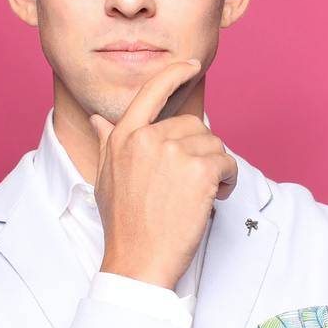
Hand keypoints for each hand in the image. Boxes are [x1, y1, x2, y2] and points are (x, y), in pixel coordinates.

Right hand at [88, 58, 237, 290]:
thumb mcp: (105, 178)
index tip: (191, 66)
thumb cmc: (124, 225)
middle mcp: (147, 138)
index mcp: (124, 136)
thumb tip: (98, 119)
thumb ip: (107, 143)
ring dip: (216, 169)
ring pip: (214, 145)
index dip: (174, 73)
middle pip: (194, 125)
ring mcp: (174, 152)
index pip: (152, 90)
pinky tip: (213, 199)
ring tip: (200, 196)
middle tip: (192, 184)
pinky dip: (228, 181)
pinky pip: (228, 163)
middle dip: (200, 152)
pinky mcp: (199, 170)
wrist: (137, 261)